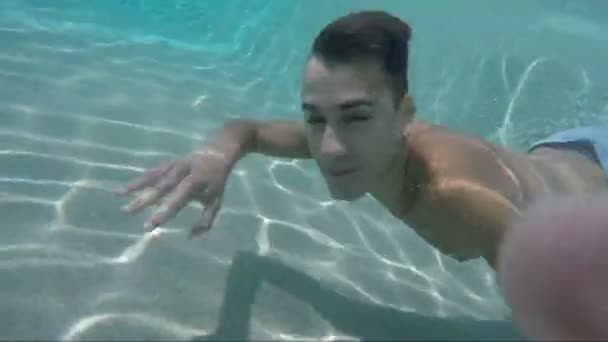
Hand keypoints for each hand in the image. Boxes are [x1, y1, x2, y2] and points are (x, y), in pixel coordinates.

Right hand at [115, 148, 231, 236]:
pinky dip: (136, 181)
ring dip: (134, 186)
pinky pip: (150, 173)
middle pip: (161, 186)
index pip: (179, 196)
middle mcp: (182, 171)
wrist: (216, 152)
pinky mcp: (166, 164)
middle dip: (145, 199)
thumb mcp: (216, 200)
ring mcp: (172, 165)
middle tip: (129, 211)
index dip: (165, 209)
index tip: (151, 223)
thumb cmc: (215, 182)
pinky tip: (121, 190)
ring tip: (117, 195)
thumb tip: (194, 238)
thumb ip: (206, 219)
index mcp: (197, 180)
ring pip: (152, 176)